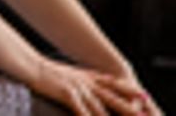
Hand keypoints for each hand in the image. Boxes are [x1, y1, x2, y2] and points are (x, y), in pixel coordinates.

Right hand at [31, 57, 154, 114]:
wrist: (30, 65)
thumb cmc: (46, 72)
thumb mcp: (69, 74)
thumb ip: (82, 81)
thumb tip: (88, 85)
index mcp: (88, 76)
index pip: (114, 84)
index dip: (130, 91)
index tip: (144, 96)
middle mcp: (87, 82)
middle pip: (113, 97)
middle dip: (130, 108)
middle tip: (144, 114)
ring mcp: (79, 88)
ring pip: (101, 108)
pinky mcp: (68, 93)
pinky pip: (82, 111)